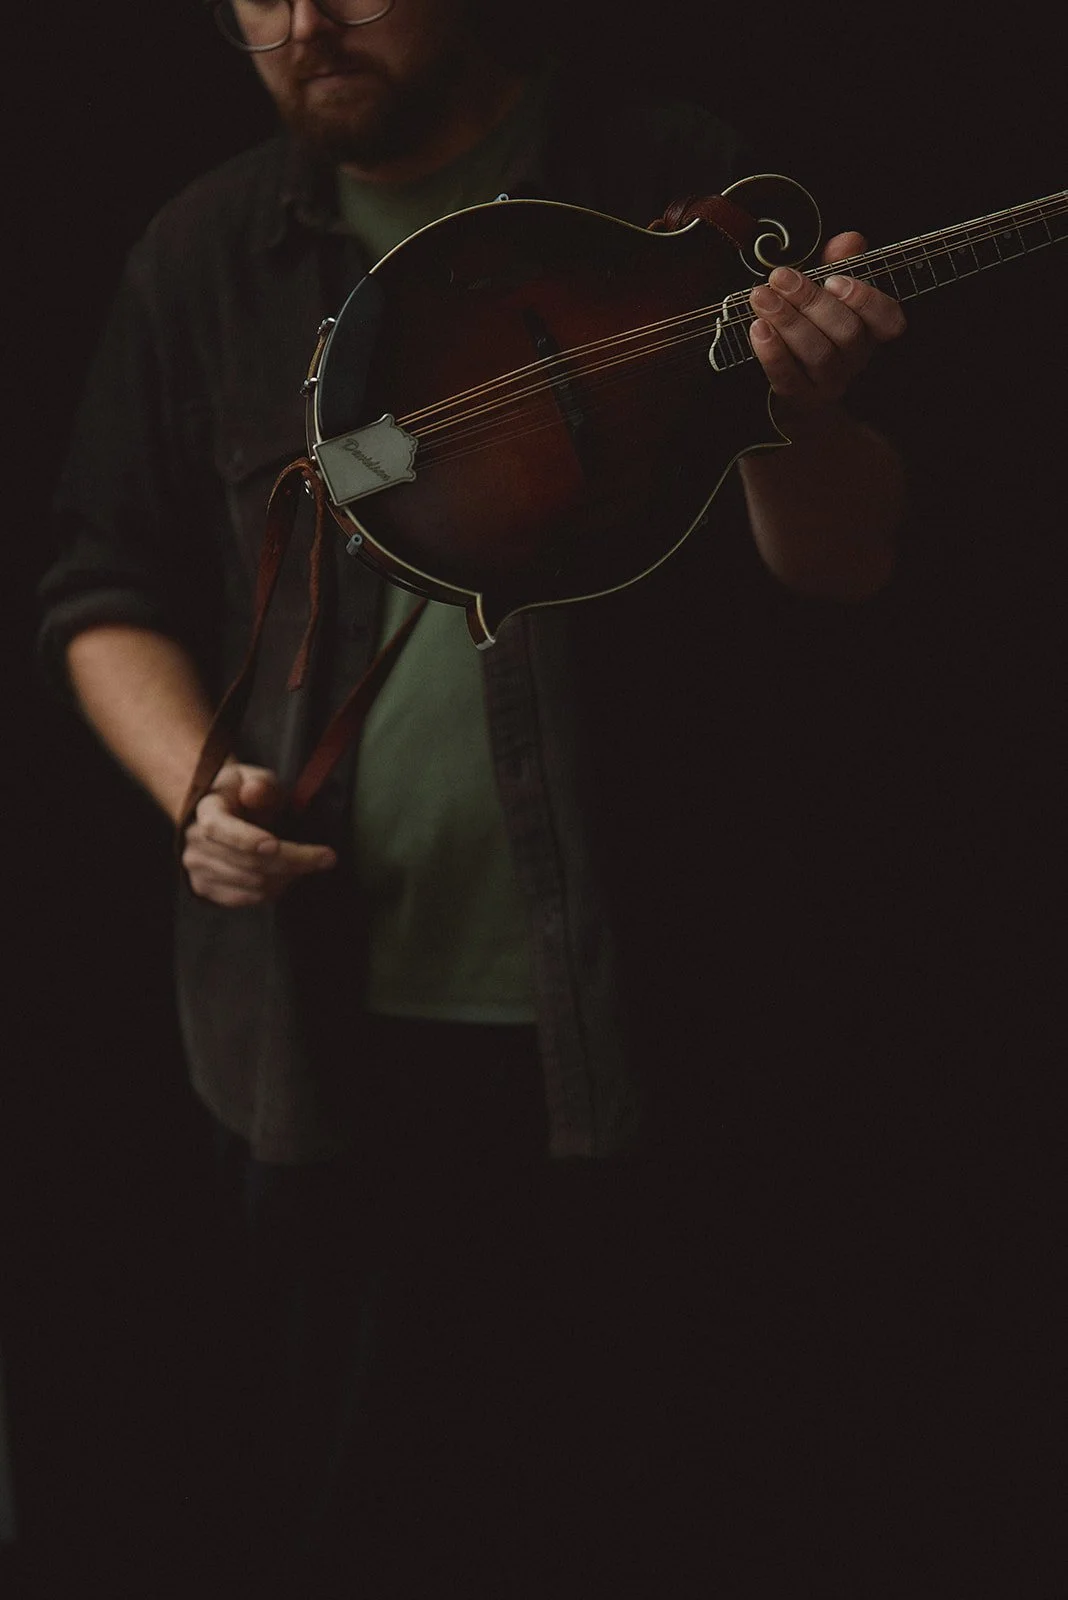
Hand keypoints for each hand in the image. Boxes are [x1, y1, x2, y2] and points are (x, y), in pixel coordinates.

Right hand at [182, 762, 336, 907]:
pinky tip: (288, 875)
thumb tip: (255, 791)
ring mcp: (198, 868)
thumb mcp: (255, 777)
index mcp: (205, 809)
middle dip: (293, 861)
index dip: (247, 839)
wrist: (221, 811)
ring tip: (308, 863)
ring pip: (252, 884)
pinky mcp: (205, 888)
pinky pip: (246, 899)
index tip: (277, 844)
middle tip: (327, 858)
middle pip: (247, 862)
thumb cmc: (243, 792)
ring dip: (288, 877)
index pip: (219, 828)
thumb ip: (261, 785)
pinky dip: (274, 890)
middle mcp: (195, 842)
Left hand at [748, 232, 905, 411]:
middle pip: (847, 333)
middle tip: (780, 277)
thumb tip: (849, 240)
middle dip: (812, 301)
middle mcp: (855, 359)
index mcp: (869, 331)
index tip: (834, 280)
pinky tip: (757, 328)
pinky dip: (772, 352)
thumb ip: (838, 265)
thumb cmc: (813, 331)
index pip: (889, 320)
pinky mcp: (799, 398)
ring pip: (819, 354)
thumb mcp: (826, 293)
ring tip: (761, 297)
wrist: (797, 393)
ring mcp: (829, 382)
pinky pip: (787, 377)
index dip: (865, 300)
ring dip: (788, 321)